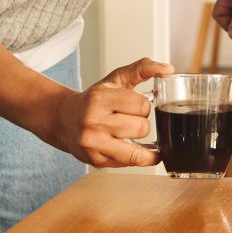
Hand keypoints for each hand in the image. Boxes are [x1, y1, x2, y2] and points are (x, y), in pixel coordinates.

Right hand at [48, 57, 172, 167]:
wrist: (63, 119)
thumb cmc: (93, 99)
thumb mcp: (116, 79)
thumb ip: (143, 68)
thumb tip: (169, 69)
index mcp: (100, 98)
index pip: (142, 105)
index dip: (143, 105)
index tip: (134, 105)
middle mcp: (94, 122)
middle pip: (142, 128)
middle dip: (140, 123)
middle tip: (128, 119)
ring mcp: (93, 144)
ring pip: (137, 150)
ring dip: (137, 140)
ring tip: (127, 132)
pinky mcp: (96, 161)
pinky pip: (129, 163)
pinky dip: (137, 157)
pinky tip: (134, 148)